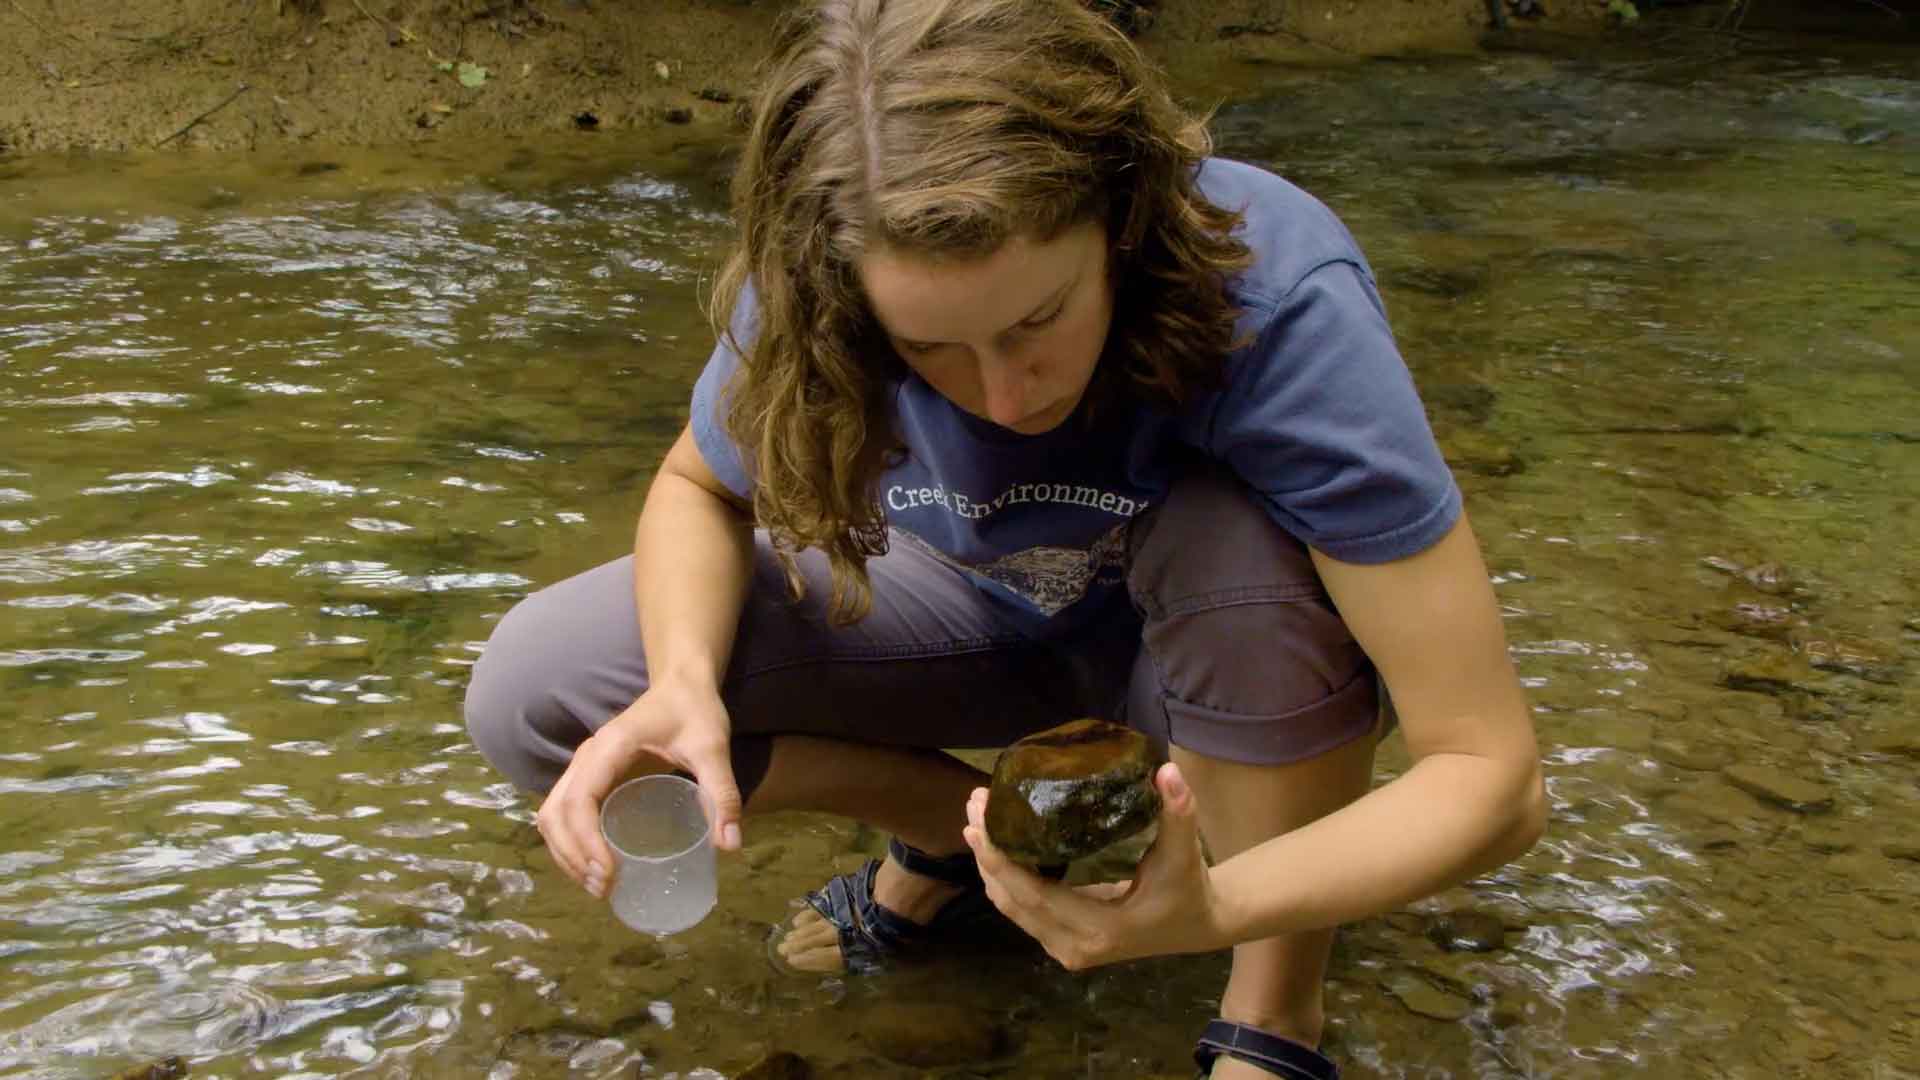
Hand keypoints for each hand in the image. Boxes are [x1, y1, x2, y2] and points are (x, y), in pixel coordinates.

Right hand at [534, 679, 741, 899]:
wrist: (681, 684)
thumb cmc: (695, 711)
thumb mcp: (713, 748)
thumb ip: (721, 793)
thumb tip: (730, 845)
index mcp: (611, 747)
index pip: (581, 799)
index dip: (586, 841)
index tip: (608, 873)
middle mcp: (587, 756)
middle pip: (556, 813)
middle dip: (573, 856)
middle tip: (605, 888)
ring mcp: (583, 765)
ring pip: (552, 814)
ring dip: (565, 853)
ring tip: (597, 884)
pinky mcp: (588, 775)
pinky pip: (562, 811)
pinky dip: (568, 842)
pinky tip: (592, 864)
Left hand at [961, 762, 1228, 970]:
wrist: (1200, 926)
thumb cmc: (1190, 889)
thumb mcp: (1184, 854)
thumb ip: (1178, 813)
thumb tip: (1167, 771)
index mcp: (1100, 928)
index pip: (1033, 895)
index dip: (1001, 861)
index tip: (978, 825)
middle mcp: (1074, 946)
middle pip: (1012, 901)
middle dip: (987, 854)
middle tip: (974, 805)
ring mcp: (1066, 949)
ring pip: (1012, 908)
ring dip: (991, 865)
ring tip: (977, 817)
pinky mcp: (1064, 942)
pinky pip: (1023, 910)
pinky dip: (1006, 879)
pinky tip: (996, 844)